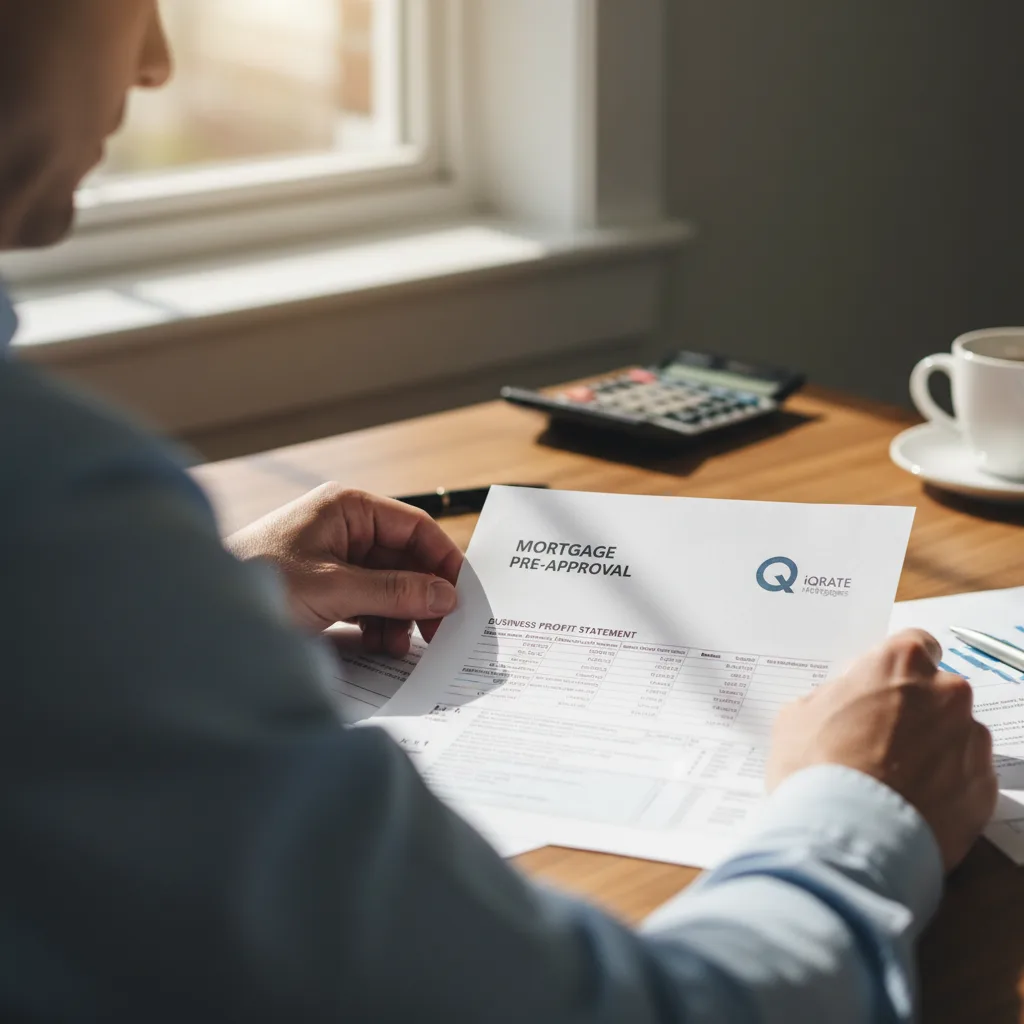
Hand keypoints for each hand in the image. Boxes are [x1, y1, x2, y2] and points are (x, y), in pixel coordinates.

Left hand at [226, 485, 462, 654]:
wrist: (198, 615)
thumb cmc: (255, 581)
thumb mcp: (334, 588)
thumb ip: (394, 592)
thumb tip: (445, 596)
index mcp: (348, 508)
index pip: (416, 528)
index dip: (443, 561)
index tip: (461, 596)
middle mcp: (345, 528)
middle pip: (406, 559)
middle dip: (422, 595)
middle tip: (440, 632)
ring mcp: (335, 559)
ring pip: (390, 585)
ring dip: (401, 616)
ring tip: (400, 645)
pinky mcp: (325, 588)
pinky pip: (369, 603)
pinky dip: (380, 624)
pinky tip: (380, 645)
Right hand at [767, 629, 997, 870]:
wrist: (846, 839)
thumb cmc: (815, 769)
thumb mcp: (797, 717)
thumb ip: (833, 698)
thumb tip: (846, 705)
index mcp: (899, 663)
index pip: (915, 643)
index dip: (897, 669)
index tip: (883, 689)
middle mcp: (945, 693)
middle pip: (938, 692)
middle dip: (915, 712)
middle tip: (879, 742)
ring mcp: (970, 741)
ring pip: (955, 736)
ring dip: (933, 751)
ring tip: (894, 783)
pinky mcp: (984, 789)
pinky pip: (966, 778)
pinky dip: (945, 788)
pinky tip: (912, 806)